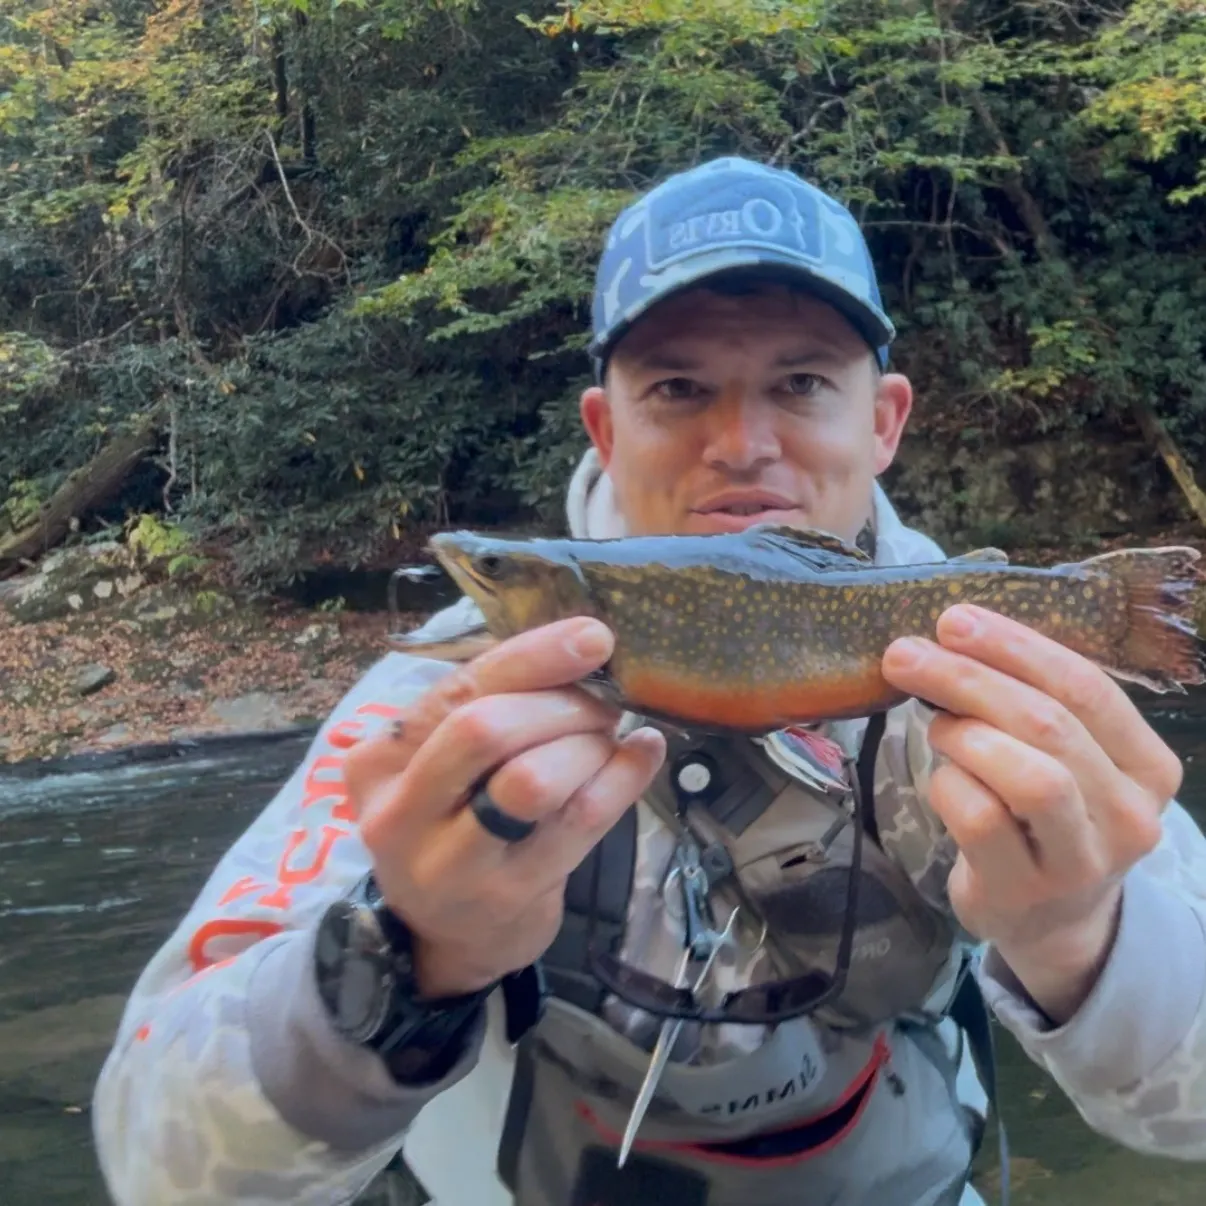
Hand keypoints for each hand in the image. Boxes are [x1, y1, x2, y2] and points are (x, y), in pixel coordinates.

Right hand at [342, 617, 665, 998]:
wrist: (451, 935)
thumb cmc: (456, 824)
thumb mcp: (448, 764)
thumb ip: (493, 706)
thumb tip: (582, 647)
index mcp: (379, 760)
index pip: (456, 690)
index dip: (531, 658)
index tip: (592, 638)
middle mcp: (399, 811)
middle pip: (486, 730)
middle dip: (561, 705)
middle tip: (602, 702)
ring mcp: (449, 863)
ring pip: (533, 781)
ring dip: (589, 746)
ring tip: (611, 737)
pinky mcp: (506, 896)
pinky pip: (579, 823)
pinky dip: (623, 778)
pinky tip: (641, 756)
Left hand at [882, 602, 1180, 1022]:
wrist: (1050, 918)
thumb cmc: (1045, 815)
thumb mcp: (1061, 756)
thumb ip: (1028, 699)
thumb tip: (951, 633)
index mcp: (1146, 764)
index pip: (1086, 687)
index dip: (1015, 647)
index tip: (953, 620)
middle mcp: (1128, 814)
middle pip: (1049, 725)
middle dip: (968, 679)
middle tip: (905, 655)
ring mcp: (1080, 861)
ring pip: (1028, 776)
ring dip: (963, 735)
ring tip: (934, 726)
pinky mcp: (1023, 890)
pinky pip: (979, 817)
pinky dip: (946, 783)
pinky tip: (941, 779)